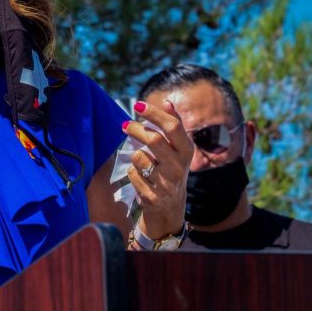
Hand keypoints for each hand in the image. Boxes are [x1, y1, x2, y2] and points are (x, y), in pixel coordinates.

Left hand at [122, 99, 191, 238]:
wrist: (170, 209)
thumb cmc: (170, 171)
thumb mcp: (176, 150)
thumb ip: (172, 127)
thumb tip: (167, 101)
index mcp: (187, 151)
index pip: (173, 127)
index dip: (155, 114)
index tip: (138, 105)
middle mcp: (180, 167)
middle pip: (154, 139)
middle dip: (136, 129)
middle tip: (125, 125)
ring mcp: (167, 183)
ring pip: (140, 157)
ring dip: (135, 156)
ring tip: (142, 162)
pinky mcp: (153, 196)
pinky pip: (132, 174)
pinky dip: (132, 172)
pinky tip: (141, 179)